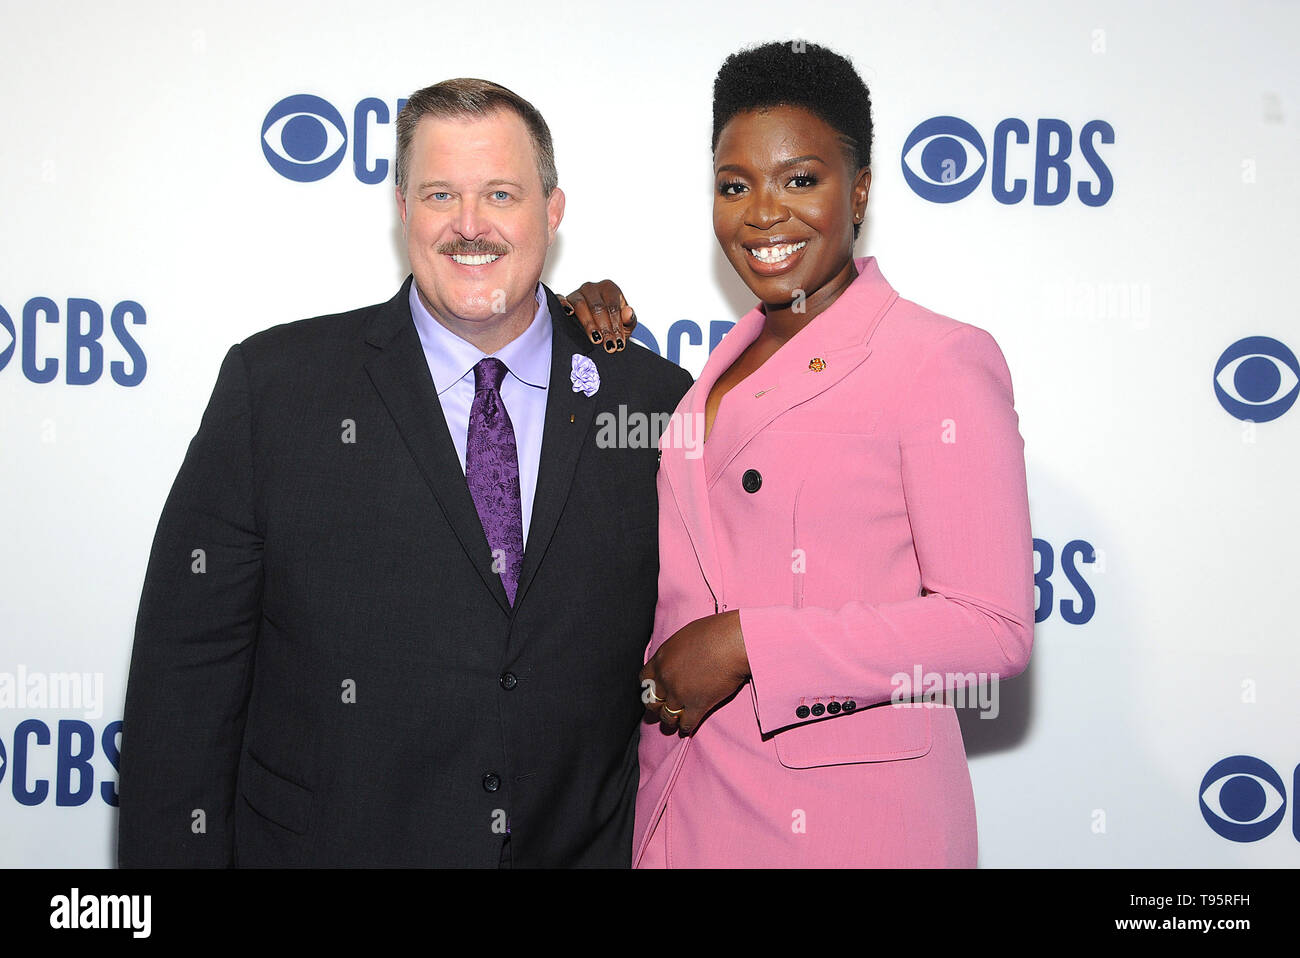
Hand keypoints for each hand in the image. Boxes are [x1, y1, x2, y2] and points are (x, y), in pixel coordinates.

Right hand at [558, 279, 636, 352]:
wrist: (598, 326)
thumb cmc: (613, 323)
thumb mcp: (625, 324)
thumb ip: (629, 320)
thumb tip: (628, 312)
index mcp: (609, 289)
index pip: (613, 307)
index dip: (616, 326)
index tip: (618, 343)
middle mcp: (592, 288)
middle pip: (598, 307)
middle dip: (604, 328)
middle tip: (608, 346)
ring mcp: (577, 292)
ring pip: (581, 305)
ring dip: (589, 324)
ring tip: (596, 338)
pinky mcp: (564, 298)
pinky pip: (561, 298)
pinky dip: (564, 304)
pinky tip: (569, 313)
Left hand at [639, 611, 749, 734]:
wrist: (734, 642)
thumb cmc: (716, 632)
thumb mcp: (685, 635)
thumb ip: (675, 651)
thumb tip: (677, 658)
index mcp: (662, 658)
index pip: (644, 679)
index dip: (649, 687)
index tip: (656, 690)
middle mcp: (666, 677)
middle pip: (651, 701)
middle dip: (657, 706)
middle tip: (663, 707)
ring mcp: (680, 693)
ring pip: (666, 716)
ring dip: (671, 718)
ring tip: (676, 719)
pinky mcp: (697, 705)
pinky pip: (685, 724)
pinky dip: (686, 727)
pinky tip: (690, 725)